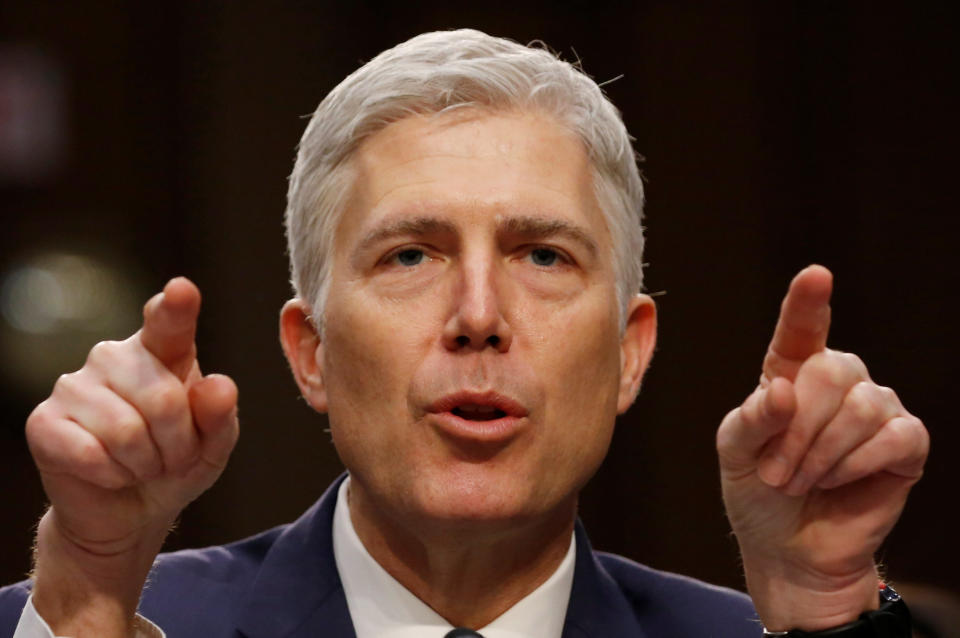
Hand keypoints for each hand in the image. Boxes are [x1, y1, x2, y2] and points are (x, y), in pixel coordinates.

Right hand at [26, 278, 238, 635]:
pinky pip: (90, 453)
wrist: (131, 512)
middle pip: (163, 398)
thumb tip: (217, 386)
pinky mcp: (44, 421)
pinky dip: (112, 475)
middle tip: (171, 456)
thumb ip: (221, 415)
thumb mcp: (214, 446)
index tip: (182, 289)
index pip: (169, 322)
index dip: (176, 307)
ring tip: (142, 465)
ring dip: (146, 463)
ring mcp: (74, 385)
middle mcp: (115, 357)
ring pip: (127, 430)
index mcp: (163, 351)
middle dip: (178, 443)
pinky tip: (111, 472)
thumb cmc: (176, 464)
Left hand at [716, 265, 927, 631]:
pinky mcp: (905, 443)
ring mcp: (874, 409)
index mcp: (790, 373)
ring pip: (861, 406)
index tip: (815, 276)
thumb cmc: (757, 492)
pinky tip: (838, 481)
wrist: (788, 548)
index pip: (801, 330)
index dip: (808, 303)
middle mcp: (836, 381)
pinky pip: (894, 436)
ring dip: (822, 454)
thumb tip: (783, 390)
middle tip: (777, 472)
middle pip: (832, 371)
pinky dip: (857, 464)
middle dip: (799, 429)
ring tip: (801, 481)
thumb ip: (753, 419)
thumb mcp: (735, 454)